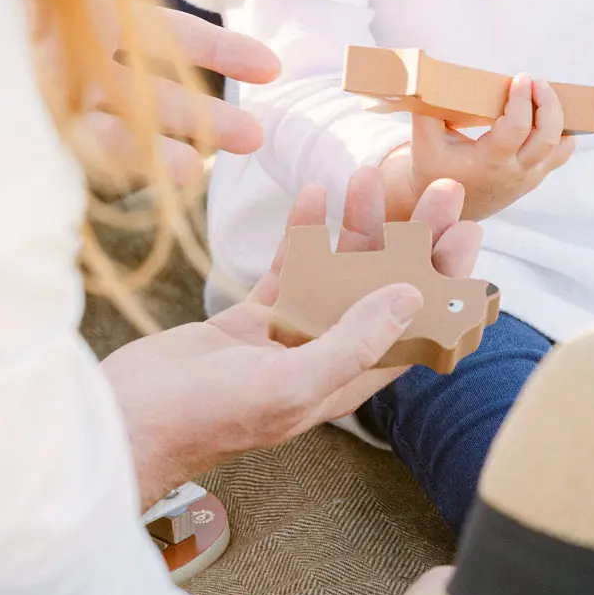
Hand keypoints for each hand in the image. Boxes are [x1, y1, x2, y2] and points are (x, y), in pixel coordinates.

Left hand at [0, 0, 279, 187]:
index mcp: (95, 17)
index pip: (169, 36)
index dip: (219, 50)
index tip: (271, 66)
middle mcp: (81, 63)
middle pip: (156, 92)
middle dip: (206, 116)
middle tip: (259, 136)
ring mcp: (53, 96)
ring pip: (118, 126)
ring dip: (162, 151)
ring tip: (204, 171)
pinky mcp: (21, 120)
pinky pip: (68, 145)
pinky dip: (107, 158)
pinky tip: (134, 175)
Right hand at [102, 168, 480, 507]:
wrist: (124, 419)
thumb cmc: (204, 417)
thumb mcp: (288, 385)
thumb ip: (351, 341)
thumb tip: (408, 296)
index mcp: (343, 384)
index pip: (415, 329)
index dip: (448, 283)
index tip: (469, 234)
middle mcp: (322, 359)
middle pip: (385, 290)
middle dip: (416, 240)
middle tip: (442, 189)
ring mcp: (285, 339)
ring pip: (337, 272)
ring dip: (358, 226)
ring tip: (372, 175)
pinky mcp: (248, 322)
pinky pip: (288, 269)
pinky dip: (304, 232)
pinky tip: (316, 192)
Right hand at [381, 75, 575, 221]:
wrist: (444, 208)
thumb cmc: (434, 168)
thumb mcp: (424, 139)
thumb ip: (427, 107)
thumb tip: (428, 75)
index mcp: (487, 162)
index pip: (516, 128)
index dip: (522, 100)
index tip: (520, 78)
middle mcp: (514, 172)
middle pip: (548, 137)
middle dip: (549, 103)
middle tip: (537, 82)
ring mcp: (528, 178)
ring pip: (561, 147)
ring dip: (559, 117)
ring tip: (544, 94)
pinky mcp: (534, 178)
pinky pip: (560, 154)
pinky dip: (563, 132)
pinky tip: (550, 113)